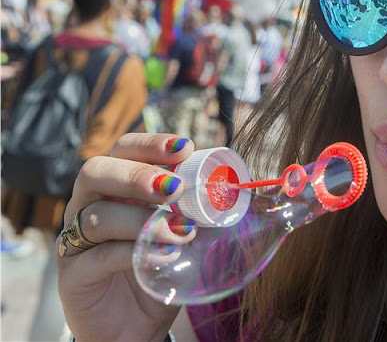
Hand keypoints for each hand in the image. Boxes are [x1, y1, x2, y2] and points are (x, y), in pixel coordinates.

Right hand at [57, 133, 194, 341]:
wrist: (136, 325)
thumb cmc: (158, 267)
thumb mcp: (183, 233)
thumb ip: (199, 210)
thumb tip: (232, 189)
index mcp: (115, 187)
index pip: (123, 150)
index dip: (150, 144)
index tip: (185, 149)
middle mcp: (89, 205)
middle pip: (96, 172)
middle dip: (137, 175)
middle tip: (174, 188)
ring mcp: (76, 240)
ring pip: (97, 216)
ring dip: (143, 220)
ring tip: (182, 231)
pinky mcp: (73, 275)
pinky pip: (98, 257)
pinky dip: (132, 253)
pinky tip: (164, 256)